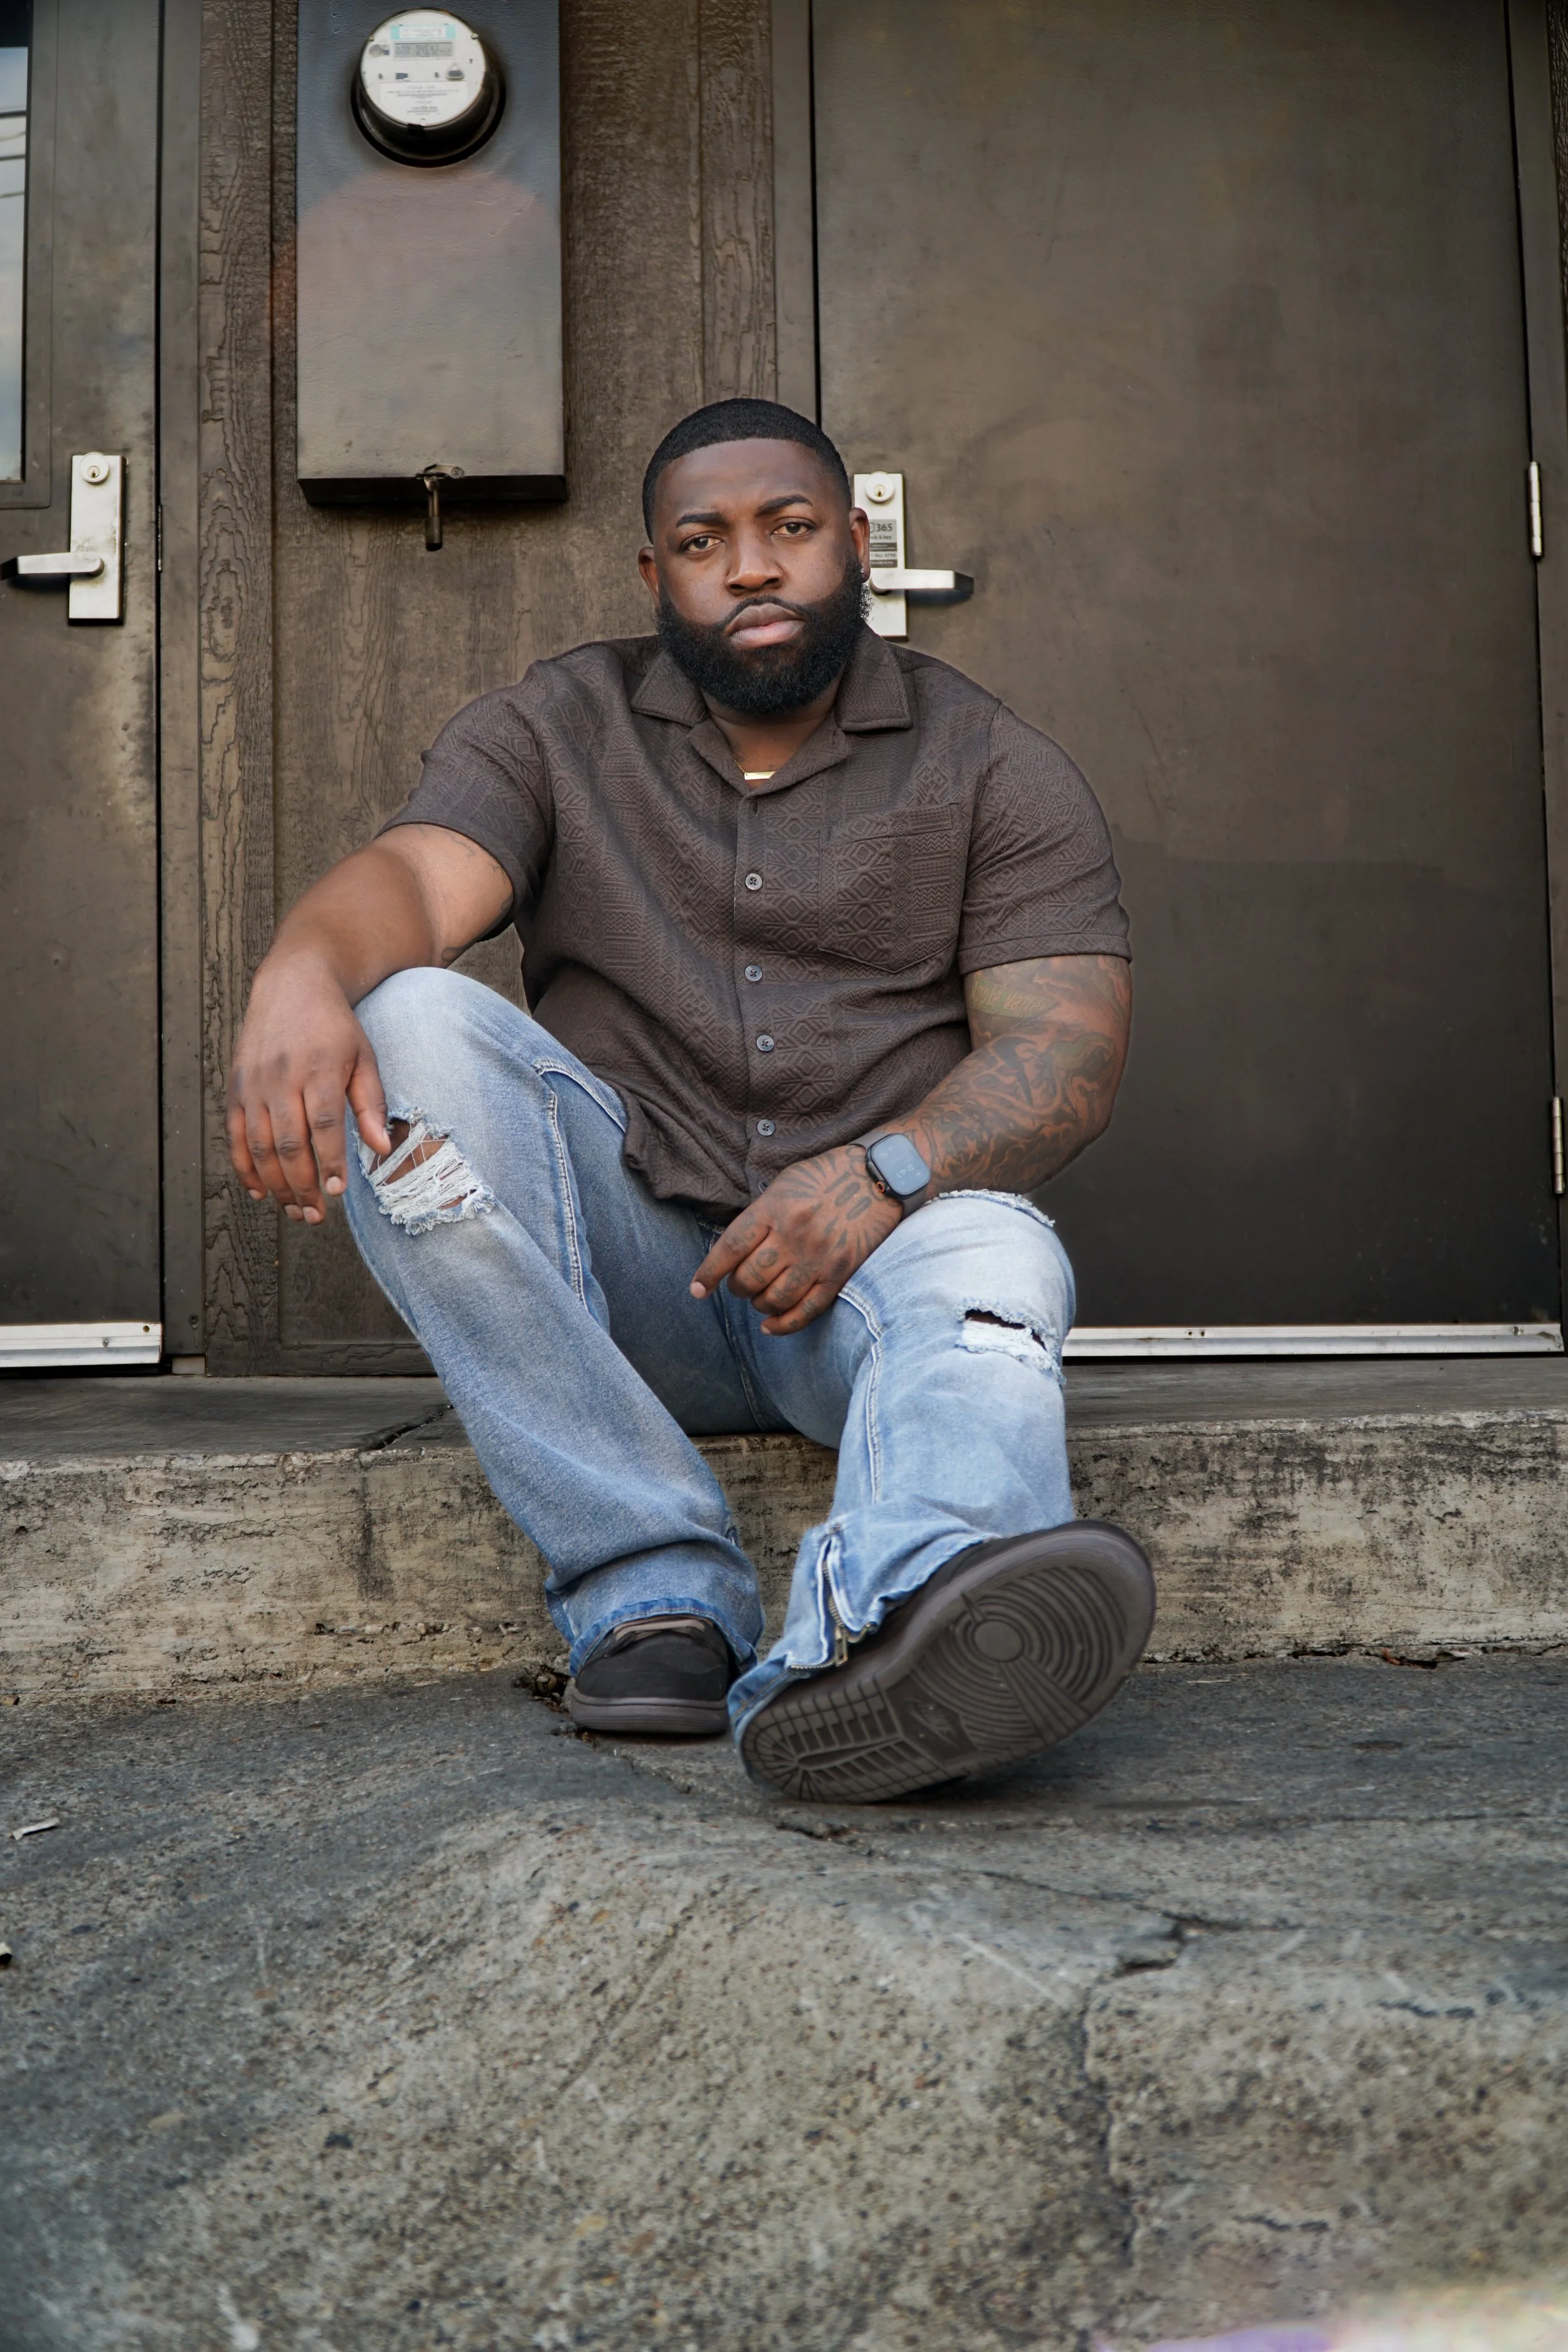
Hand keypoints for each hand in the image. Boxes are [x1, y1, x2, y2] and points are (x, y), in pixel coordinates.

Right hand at [226, 957, 392, 1221]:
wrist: (292, 985)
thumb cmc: (334, 1027)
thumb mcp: (364, 1057)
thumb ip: (372, 1104)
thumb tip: (382, 1149)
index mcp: (318, 1069)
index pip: (323, 1125)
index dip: (330, 1162)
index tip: (338, 1191)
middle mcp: (281, 1078)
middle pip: (288, 1144)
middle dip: (302, 1186)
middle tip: (317, 1216)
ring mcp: (254, 1084)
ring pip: (259, 1147)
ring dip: (276, 1185)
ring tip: (296, 1212)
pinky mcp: (236, 1088)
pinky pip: (235, 1136)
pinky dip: (245, 1168)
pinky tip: (260, 1192)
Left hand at [690, 1144, 902, 1333]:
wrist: (879, 1176)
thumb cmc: (826, 1176)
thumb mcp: (785, 1183)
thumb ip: (761, 1214)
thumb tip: (735, 1250)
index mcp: (775, 1208)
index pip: (730, 1248)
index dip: (709, 1273)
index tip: (698, 1290)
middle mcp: (794, 1234)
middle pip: (749, 1278)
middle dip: (737, 1288)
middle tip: (739, 1286)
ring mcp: (818, 1256)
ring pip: (775, 1298)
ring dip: (759, 1305)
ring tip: (759, 1299)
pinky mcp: (840, 1273)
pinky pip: (807, 1310)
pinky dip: (784, 1325)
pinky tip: (770, 1326)